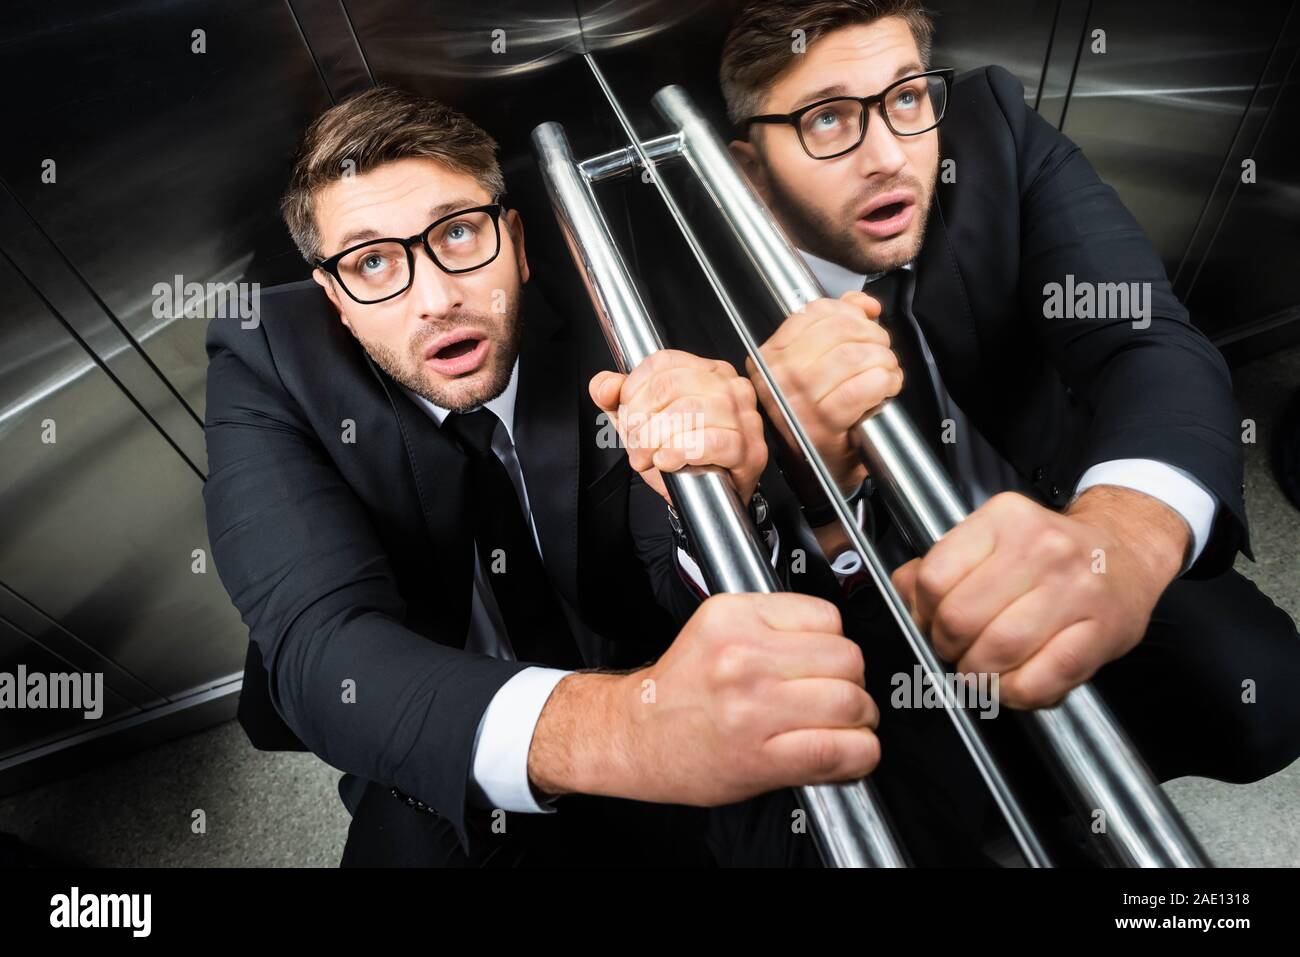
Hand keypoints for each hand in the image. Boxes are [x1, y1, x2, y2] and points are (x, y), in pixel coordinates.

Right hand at [528, 592, 879, 803]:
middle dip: (854, 681)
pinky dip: (859, 755)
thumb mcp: (717, 631)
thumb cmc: (679, 691)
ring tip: (845, 725)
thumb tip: (839, 642)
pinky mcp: (760, 756)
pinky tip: (847, 754)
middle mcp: (742, 657)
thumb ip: (774, 626)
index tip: (828, 661)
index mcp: (733, 617)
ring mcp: (751, 707)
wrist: (633, 737)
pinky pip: (838, 751)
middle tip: (842, 697)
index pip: (826, 617)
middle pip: (846, 658)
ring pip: (850, 702)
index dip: (836, 643)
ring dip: (861, 719)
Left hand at [589, 350, 766, 505]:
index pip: (663, 364)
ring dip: (656, 439)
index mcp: (707, 372)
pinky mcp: (749, 449)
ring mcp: (744, 417)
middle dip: (641, 419)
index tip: (627, 415)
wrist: (709, 499)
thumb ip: (616, 399)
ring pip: (689, 411)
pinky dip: (681, 451)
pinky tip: (667, 460)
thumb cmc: (683, 455)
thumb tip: (604, 385)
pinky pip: (711, 441)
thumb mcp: (642, 422)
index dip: (634, 390)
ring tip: (648, 457)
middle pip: (672, 386)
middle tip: (635, 444)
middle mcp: (729, 388)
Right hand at [748, 291, 901, 496]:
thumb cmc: (817, 418)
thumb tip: (863, 304)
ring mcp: (798, 400)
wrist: (817, 474)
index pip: (814, 312)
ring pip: (854, 355)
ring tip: (886, 371)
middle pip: (838, 330)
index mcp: (769, 357)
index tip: (865, 324)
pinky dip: (886, 381)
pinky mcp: (823, 422)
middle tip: (882, 352)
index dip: (850, 312)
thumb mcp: (816, 365)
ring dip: (883, 360)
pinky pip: (864, 386)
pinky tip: (887, 387)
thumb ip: (837, 323)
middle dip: (873, 336)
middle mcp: (777, 377)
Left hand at [890, 488, 1189, 708]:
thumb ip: (940, 564)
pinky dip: (1015, 693)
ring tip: (980, 670)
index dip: (922, 613)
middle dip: (947, 648)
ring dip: (978, 675)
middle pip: (961, 619)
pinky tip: (1012, 684)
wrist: (1125, 551)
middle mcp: (1042, 549)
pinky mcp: (1102, 632)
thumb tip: (903, 594)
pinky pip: (1041, 680)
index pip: (934, 578)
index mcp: (1004, 520)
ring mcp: (1076, 590)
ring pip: (998, 651)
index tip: (930, 623)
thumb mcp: (990, 538)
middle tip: (955, 652)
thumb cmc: (1047, 552)